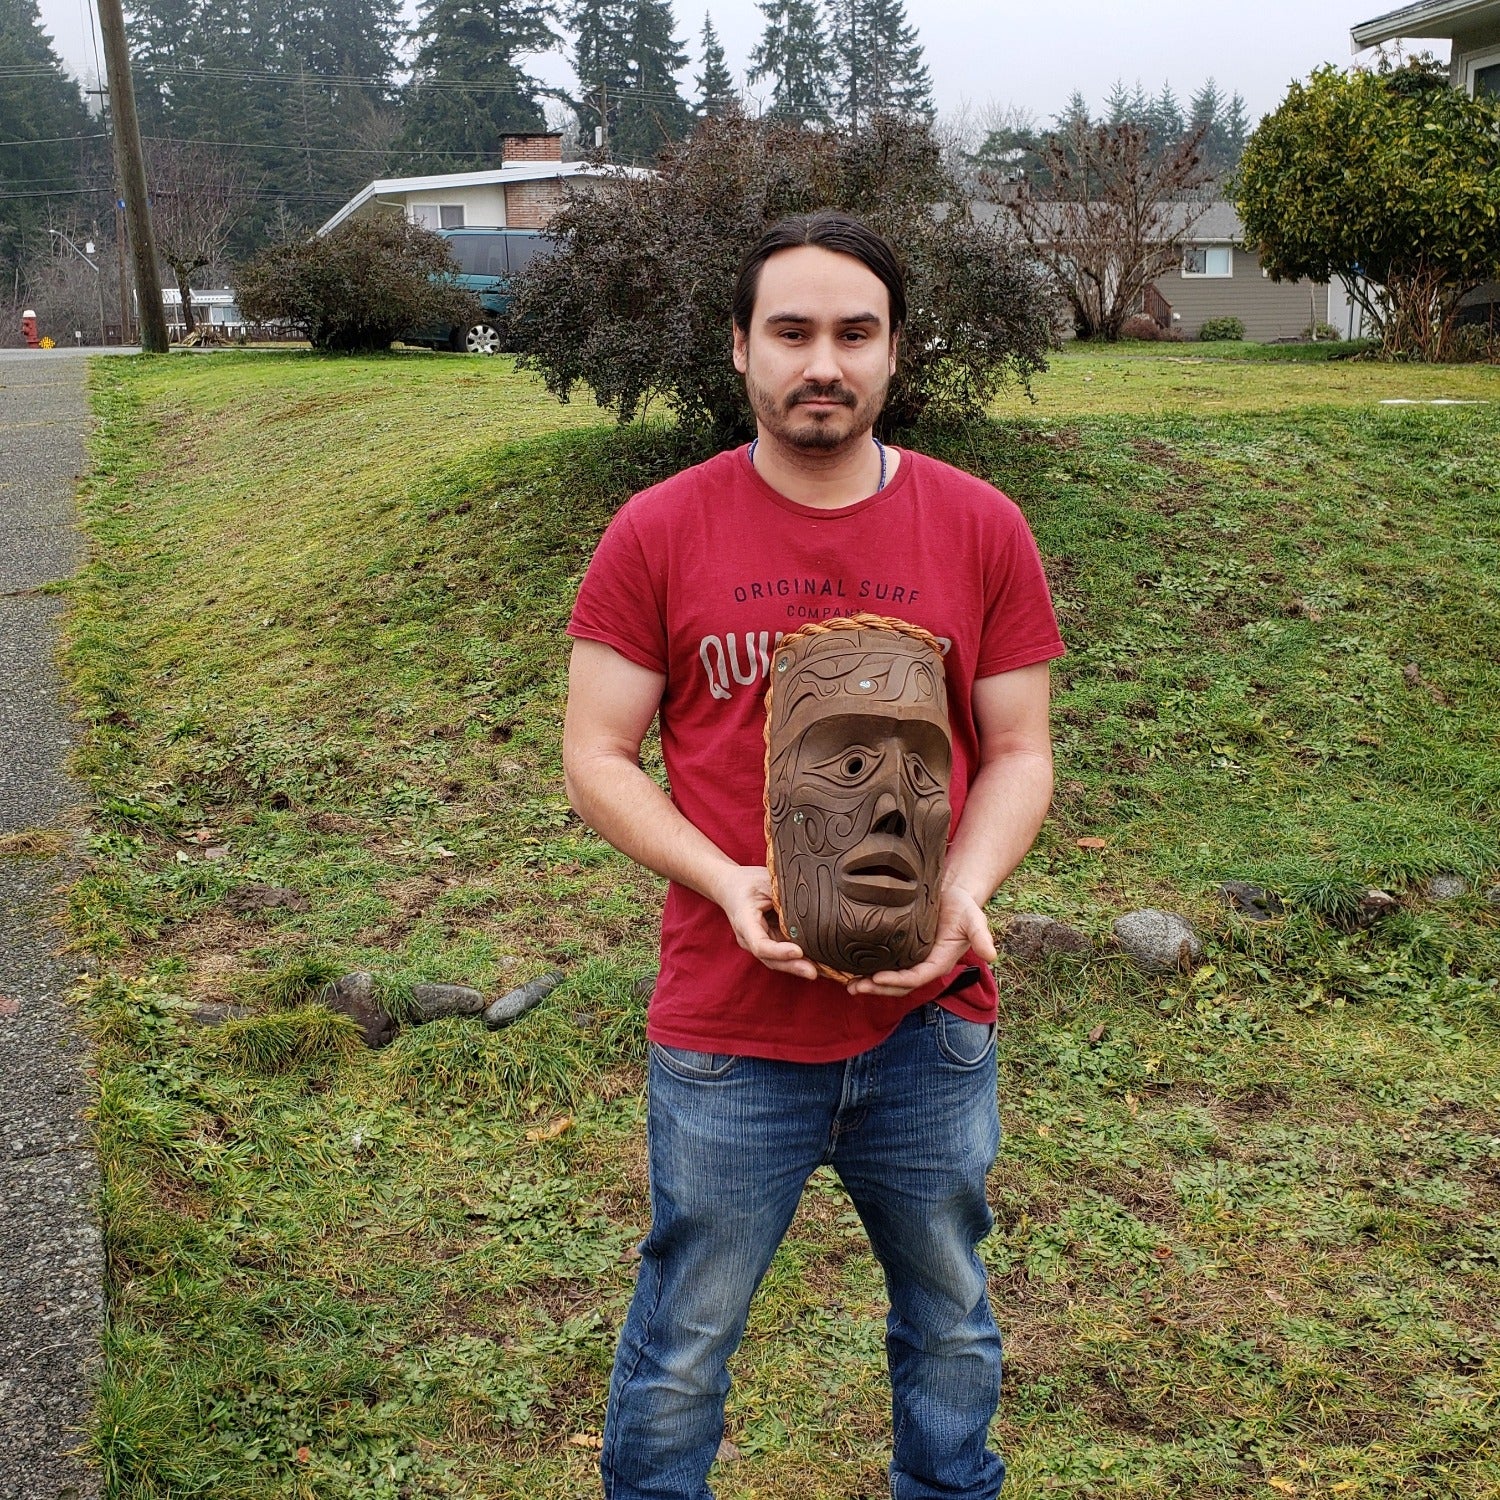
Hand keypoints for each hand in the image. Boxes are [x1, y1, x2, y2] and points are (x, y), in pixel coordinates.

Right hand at [713, 864, 818, 980]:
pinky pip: (784, 955)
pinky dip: (800, 960)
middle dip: (792, 966)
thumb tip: (813, 905)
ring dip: (799, 967)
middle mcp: (749, 938)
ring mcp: (758, 944)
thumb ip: (783, 895)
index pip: (759, 944)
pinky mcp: (770, 943)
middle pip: (770, 959)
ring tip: (823, 971)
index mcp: (744, 922)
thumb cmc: (748, 882)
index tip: (798, 951)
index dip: (779, 951)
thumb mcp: (765, 882)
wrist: (730, 887)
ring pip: (778, 961)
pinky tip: (820, 965)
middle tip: (814, 972)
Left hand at [846, 884, 997, 998]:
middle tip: (855, 988)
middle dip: (877, 989)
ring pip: (890, 980)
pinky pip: (886, 966)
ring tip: (849, 986)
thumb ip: (981, 936)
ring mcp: (912, 960)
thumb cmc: (963, 906)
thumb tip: (992, 955)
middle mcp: (924, 965)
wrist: (953, 893)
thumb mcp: (974, 918)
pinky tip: (851, 970)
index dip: (897, 981)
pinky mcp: (901, 951)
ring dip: (870, 985)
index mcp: (939, 963)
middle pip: (899, 985)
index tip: (876, 979)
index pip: (916, 978)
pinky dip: (869, 971)